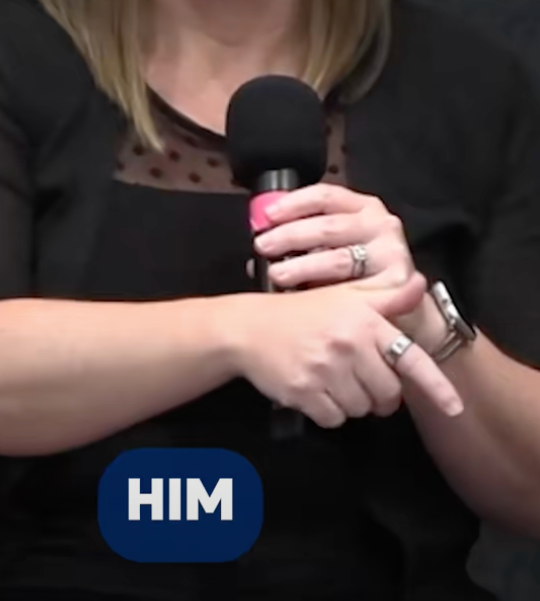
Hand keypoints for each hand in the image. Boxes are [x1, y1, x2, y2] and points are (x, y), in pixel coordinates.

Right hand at [230, 273, 463, 425]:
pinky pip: (334, 418)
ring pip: (361, 408)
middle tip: (358, 377)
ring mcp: (326, 369)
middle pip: (387, 393)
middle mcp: (349, 344)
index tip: (455, 407)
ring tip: (332, 378)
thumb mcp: (344, 296)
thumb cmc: (301, 311)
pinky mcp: (305, 391)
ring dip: (352, 401)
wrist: (248, 328)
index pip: (410, 357)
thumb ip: (384, 296)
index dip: (435, 385)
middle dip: (378, 393)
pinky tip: (314, 389)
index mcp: (364, 320)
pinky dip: (328, 411)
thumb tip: (420, 284)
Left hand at [246, 183, 414, 291]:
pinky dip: (326, 292)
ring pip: (339, 258)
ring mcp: (391, 253)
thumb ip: (308, 238)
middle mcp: (381, 224)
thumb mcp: (338, 244)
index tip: (269, 215)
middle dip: (290, 236)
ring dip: (303, 267)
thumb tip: (264, 241)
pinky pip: (354, 288)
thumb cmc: (362, 274)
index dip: (294, 203)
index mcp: (363, 207)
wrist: (403, 307)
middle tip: (264, 246)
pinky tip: (308, 299)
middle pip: (328, 226)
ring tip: (277, 274)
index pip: (325, 196)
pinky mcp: (396, 283)